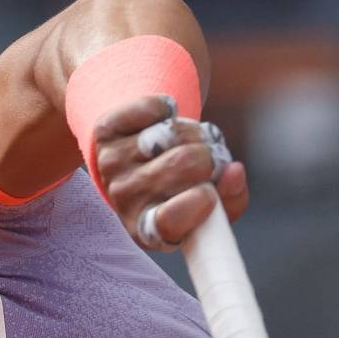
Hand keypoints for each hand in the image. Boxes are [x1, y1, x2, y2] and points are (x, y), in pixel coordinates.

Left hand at [93, 95, 248, 248]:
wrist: (139, 160)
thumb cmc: (182, 189)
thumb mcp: (209, 206)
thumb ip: (230, 200)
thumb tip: (234, 171)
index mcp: (147, 230)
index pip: (169, 221)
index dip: (200, 202)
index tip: (210, 193)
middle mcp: (123, 198)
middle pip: (184, 163)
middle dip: (209, 156)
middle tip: (210, 157)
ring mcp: (110, 164)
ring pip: (170, 133)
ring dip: (193, 130)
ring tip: (191, 139)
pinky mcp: (104, 131)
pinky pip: (151, 109)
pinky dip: (168, 108)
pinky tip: (164, 121)